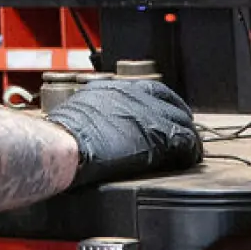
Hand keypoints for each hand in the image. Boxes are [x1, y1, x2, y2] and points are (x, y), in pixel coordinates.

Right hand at [44, 78, 201, 186]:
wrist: (66, 144)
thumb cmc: (60, 137)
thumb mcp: (76, 116)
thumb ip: (92, 116)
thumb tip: (92, 129)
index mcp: (112, 89)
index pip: (147, 90)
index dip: (158, 104)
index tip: (161, 116)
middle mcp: (133, 94)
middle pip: (168, 101)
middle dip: (176, 116)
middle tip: (181, 133)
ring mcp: (148, 112)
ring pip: (180, 121)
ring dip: (185, 136)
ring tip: (187, 152)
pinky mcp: (159, 133)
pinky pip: (186, 141)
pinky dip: (190, 151)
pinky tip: (188, 160)